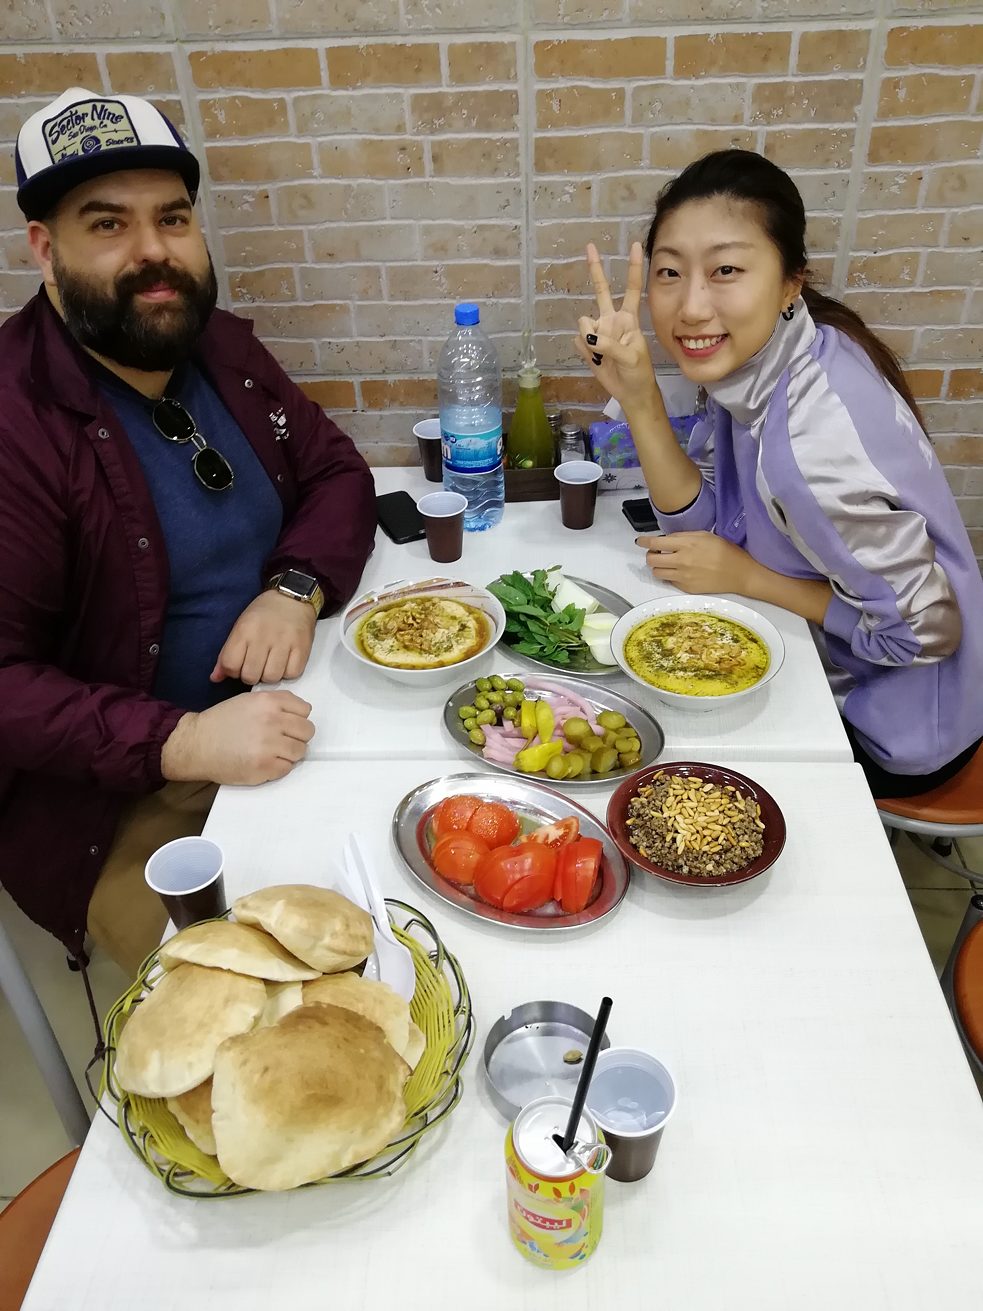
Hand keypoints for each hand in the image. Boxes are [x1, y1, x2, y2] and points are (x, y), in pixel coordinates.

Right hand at [161, 691, 314, 784]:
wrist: (196, 744)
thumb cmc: (221, 722)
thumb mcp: (248, 700)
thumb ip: (275, 702)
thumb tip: (300, 712)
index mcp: (269, 702)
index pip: (305, 710)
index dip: (297, 718)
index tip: (287, 724)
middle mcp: (272, 721)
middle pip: (307, 731)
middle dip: (296, 736)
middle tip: (281, 740)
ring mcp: (269, 745)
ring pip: (300, 751)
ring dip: (289, 753)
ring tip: (271, 752)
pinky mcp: (264, 767)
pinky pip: (287, 768)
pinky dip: (278, 767)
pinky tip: (263, 762)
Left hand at [211, 590, 315, 685]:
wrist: (292, 598)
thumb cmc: (263, 615)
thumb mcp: (240, 628)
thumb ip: (226, 654)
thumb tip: (215, 678)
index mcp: (245, 630)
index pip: (230, 664)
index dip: (232, 671)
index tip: (239, 665)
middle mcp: (263, 636)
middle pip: (251, 675)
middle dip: (251, 676)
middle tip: (256, 666)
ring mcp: (285, 642)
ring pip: (271, 678)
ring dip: (270, 676)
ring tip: (271, 665)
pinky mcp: (302, 648)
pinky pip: (292, 674)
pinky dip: (287, 673)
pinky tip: (285, 663)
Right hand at [573, 241, 664, 416]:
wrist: (630, 392)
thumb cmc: (638, 372)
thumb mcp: (631, 358)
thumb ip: (611, 346)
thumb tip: (589, 336)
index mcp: (628, 319)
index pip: (631, 289)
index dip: (633, 268)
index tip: (636, 245)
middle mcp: (612, 320)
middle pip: (602, 291)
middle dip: (596, 269)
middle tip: (590, 246)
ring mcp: (598, 331)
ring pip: (584, 323)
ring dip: (591, 339)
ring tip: (604, 356)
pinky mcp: (587, 345)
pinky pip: (579, 342)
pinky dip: (586, 353)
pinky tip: (597, 360)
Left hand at [637, 532, 758, 596]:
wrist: (739, 574)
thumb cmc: (725, 551)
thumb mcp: (704, 536)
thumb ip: (683, 537)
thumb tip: (666, 540)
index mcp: (686, 545)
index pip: (655, 543)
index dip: (643, 542)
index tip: (639, 541)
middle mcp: (681, 561)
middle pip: (651, 560)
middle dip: (650, 555)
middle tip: (656, 553)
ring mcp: (683, 576)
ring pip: (657, 573)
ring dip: (658, 567)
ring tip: (667, 563)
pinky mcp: (686, 588)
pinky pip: (670, 581)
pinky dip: (670, 576)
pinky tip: (680, 572)